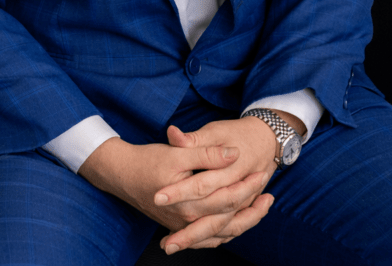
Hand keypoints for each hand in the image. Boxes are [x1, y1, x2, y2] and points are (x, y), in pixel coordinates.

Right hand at [78, 134, 273, 253]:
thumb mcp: (178, 152)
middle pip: (230, 220)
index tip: (263, 172)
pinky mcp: (179, 227)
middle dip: (252, 207)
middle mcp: (188, 220)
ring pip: (222, 233)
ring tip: (261, 208)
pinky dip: (226, 233)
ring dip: (244, 222)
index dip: (248, 185)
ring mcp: (183, 227)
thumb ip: (207, 154)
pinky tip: (236, 224)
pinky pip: (209, 239)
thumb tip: (233, 153)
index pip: (229, 197)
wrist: (121, 174)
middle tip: (269, 193)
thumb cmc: (148, 160)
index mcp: (190, 202)